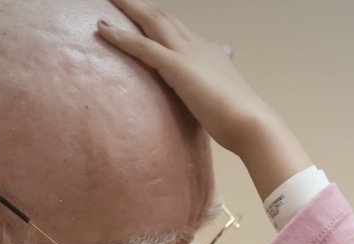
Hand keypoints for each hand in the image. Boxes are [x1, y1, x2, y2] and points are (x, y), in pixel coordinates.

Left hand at [97, 0, 311, 199]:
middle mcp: (197, 45)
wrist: (250, 122)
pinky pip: (143, 47)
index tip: (143, 11)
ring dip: (129, 8)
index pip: (177, 28)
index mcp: (209, 51)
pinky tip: (102, 29)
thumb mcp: (226, 92)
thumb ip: (219, 78)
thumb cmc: (239, 116)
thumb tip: (225, 61)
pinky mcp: (176, 67)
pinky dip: (121, 36)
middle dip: (140, 5)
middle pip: (162, 17)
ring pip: (151, 22)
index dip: (158, 18)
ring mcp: (186, 54)